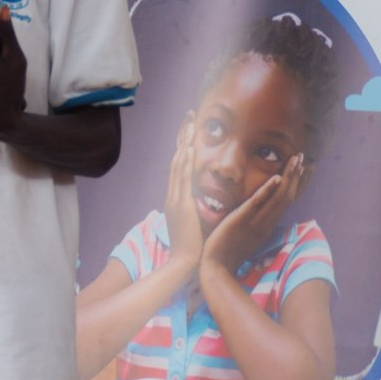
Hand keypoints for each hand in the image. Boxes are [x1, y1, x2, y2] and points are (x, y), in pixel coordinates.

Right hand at [164, 121, 202, 271]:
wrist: (185, 263)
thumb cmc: (194, 246)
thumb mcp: (194, 222)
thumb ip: (197, 208)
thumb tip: (206, 199)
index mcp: (178, 198)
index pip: (181, 166)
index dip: (185, 145)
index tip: (191, 129)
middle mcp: (174, 194)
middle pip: (177, 158)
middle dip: (183, 136)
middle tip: (189, 116)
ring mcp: (175, 199)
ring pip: (178, 164)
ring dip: (183, 143)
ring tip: (189, 124)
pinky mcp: (180, 205)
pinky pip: (181, 180)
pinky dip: (183, 163)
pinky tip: (187, 150)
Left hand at [202, 153, 308, 275]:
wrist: (216, 267)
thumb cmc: (229, 250)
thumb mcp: (248, 233)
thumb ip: (256, 220)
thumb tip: (261, 208)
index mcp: (268, 224)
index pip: (289, 200)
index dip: (300, 184)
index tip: (309, 168)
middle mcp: (267, 223)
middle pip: (288, 196)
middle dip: (298, 176)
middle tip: (306, 157)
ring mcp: (256, 222)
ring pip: (278, 198)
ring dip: (289, 178)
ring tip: (297, 160)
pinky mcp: (241, 220)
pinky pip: (257, 204)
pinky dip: (267, 190)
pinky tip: (276, 178)